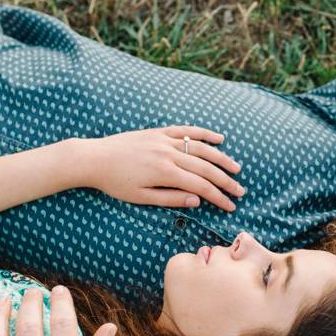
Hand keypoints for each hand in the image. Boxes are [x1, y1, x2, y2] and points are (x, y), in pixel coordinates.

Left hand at [84, 125, 243, 210]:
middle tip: (240, 191)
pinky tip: (218, 137)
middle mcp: (169, 153)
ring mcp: (165, 140)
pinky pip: (186, 130)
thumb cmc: (116, 183)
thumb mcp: (141, 197)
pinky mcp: (159, 132)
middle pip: (205, 167)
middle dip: (225, 180)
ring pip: (200, 147)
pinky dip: (204, 133)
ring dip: (221, 158)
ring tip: (235, 168)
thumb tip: (196, 201)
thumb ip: (170, 198)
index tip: (231, 205)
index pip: (200, 185)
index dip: (218, 196)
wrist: (95, 158)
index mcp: (165, 172)